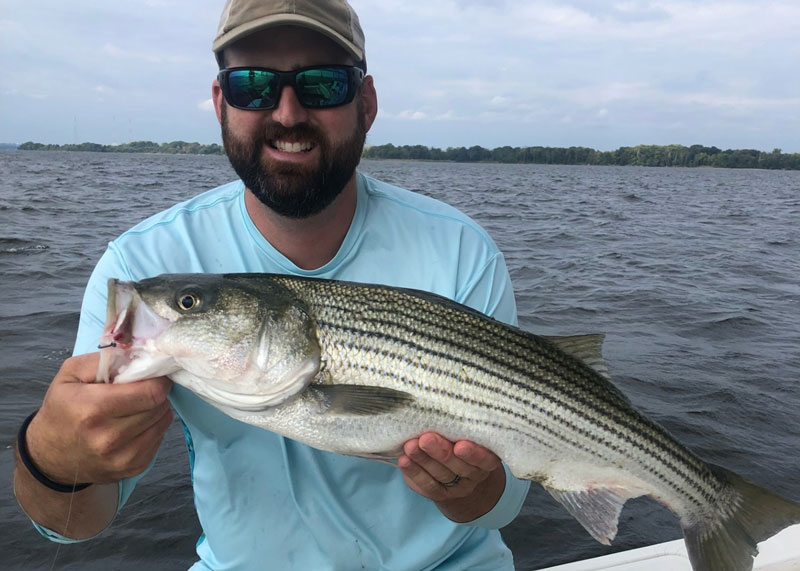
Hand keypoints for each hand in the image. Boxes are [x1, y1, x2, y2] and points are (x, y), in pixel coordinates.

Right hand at [25, 353, 173, 485]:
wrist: (50, 455)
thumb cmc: (62, 408)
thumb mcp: (71, 374)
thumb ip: (106, 359)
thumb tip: (139, 355)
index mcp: (92, 409)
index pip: (150, 392)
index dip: (157, 379)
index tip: (152, 375)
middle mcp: (108, 437)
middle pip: (159, 406)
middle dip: (156, 393)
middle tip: (143, 390)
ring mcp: (121, 457)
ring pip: (163, 422)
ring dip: (156, 410)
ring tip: (137, 407)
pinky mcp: (133, 469)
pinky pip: (159, 440)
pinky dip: (153, 428)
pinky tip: (135, 425)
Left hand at [398, 432, 505, 521]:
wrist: (459, 473)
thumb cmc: (462, 440)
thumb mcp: (467, 433)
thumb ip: (459, 426)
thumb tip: (438, 406)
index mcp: (488, 458)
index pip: (486, 459)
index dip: (474, 454)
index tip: (460, 445)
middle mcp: (475, 475)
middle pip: (460, 467)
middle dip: (441, 452)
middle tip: (426, 439)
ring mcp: (458, 487)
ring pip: (442, 475)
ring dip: (423, 460)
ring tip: (410, 446)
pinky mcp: (440, 493)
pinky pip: (428, 485)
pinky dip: (414, 472)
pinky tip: (404, 460)